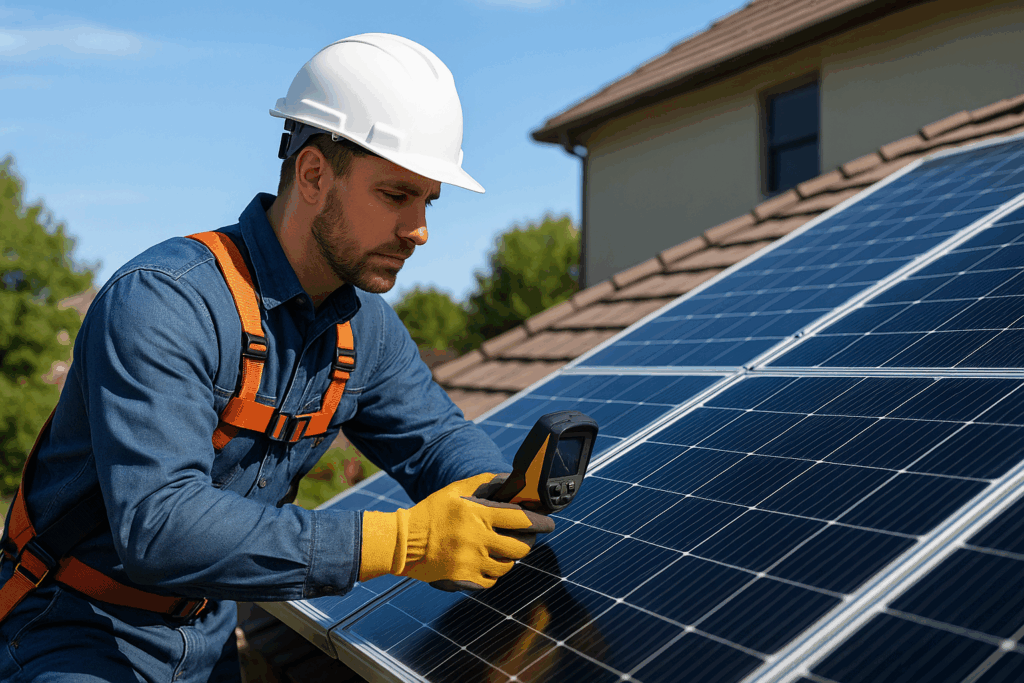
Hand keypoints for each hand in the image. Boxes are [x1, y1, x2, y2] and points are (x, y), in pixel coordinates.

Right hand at [360, 473, 554, 589]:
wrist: (402, 542)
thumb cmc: (430, 513)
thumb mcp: (455, 491)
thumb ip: (484, 483)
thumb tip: (510, 479)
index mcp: (478, 515)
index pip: (521, 520)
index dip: (540, 522)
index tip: (549, 523)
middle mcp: (477, 539)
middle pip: (521, 547)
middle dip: (528, 542)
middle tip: (527, 538)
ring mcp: (471, 562)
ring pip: (508, 566)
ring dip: (510, 558)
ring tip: (502, 550)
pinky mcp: (464, 579)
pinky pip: (491, 581)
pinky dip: (493, 573)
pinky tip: (486, 562)